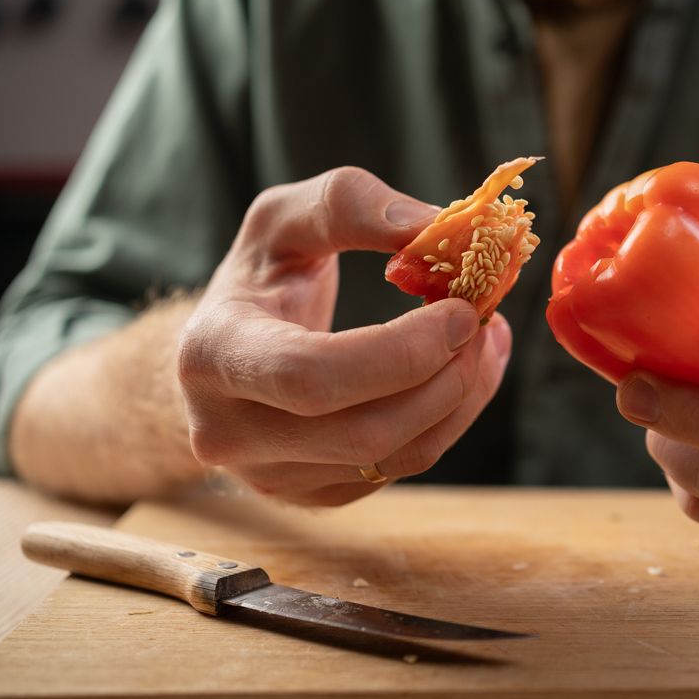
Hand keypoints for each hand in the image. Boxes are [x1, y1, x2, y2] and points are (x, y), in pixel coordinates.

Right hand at [178, 167, 510, 506]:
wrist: (221, 350)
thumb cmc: (257, 277)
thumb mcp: (283, 218)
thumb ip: (349, 203)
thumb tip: (435, 229)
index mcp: (213, 355)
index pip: (311, 376)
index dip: (400, 352)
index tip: (460, 310)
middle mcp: (229, 431)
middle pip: (364, 430)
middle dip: (444, 376)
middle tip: (482, 321)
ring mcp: (268, 475)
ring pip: (395, 457)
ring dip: (462, 398)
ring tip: (485, 340)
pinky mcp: (309, 495)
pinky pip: (399, 470)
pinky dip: (448, 421)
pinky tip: (459, 373)